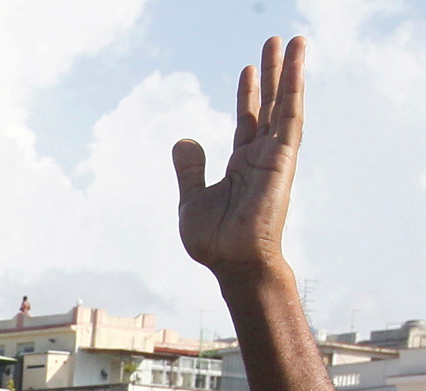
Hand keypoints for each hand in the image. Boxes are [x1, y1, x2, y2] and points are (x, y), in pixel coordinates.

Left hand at [175, 36, 303, 276]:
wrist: (232, 262)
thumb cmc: (215, 241)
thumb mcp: (192, 200)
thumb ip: (190, 170)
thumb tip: (184, 139)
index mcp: (242, 164)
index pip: (247, 120)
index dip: (248, 95)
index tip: (248, 69)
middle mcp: (261, 156)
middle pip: (269, 105)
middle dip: (272, 74)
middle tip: (275, 41)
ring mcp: (275, 156)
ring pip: (284, 105)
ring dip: (289, 72)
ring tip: (293, 41)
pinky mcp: (282, 159)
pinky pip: (290, 118)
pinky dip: (293, 91)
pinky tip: (294, 66)